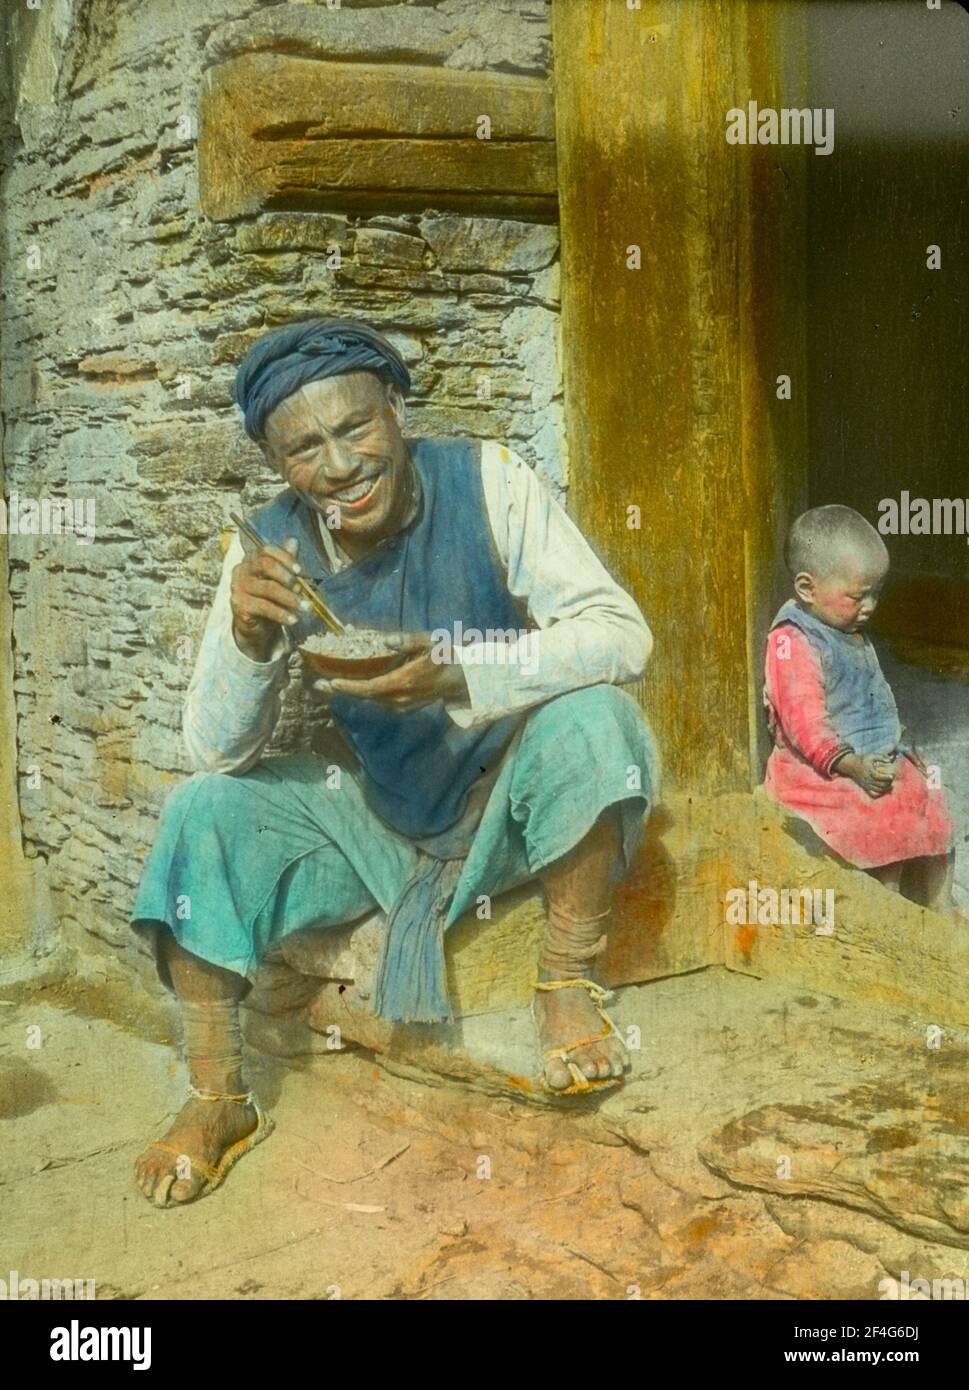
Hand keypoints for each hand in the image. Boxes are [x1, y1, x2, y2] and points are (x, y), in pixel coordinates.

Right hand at [231, 535, 301, 662]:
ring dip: (291, 599)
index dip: (285, 557)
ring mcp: (238, 588)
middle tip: (302, 589)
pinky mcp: (239, 606)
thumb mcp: (279, 580)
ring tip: (306, 607)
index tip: (300, 570)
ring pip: (268, 588)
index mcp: (251, 560)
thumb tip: (293, 541)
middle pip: (266, 565)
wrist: (255, 626)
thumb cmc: (268, 599)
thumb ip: (285, 561)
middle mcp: (242, 571)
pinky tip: (293, 619)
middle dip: (287, 576)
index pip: (266, 550)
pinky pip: (264, 608)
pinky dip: (282, 614)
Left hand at [314, 631, 468, 708]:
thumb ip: (408, 641)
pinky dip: (363, 693)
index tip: (330, 683)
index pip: (370, 688)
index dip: (349, 687)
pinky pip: (378, 700)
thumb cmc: (445, 656)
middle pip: (365, 696)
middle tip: (318, 685)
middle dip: (342, 691)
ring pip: (370, 699)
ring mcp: (401, 705)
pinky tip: (353, 686)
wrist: (461, 680)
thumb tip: (386, 640)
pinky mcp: (403, 706)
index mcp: (404, 681)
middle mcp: (399, 698)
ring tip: (330, 685)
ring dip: (350, 693)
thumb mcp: (430, 642)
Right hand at [837, 752, 895, 797]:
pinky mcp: (865, 788)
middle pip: (879, 784)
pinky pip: (873, 794)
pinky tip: (884, 790)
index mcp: (868, 771)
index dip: (886, 777)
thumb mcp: (871, 756)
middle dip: (888, 783)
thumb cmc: (863, 760)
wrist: (852, 766)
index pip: (878, 776)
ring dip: (885, 788)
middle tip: (892, 779)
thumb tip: (889, 760)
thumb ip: (881, 757)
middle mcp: (867, 779)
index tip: (892, 775)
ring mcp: (866, 784)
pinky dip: (879, 794)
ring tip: (891, 784)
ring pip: (877, 790)